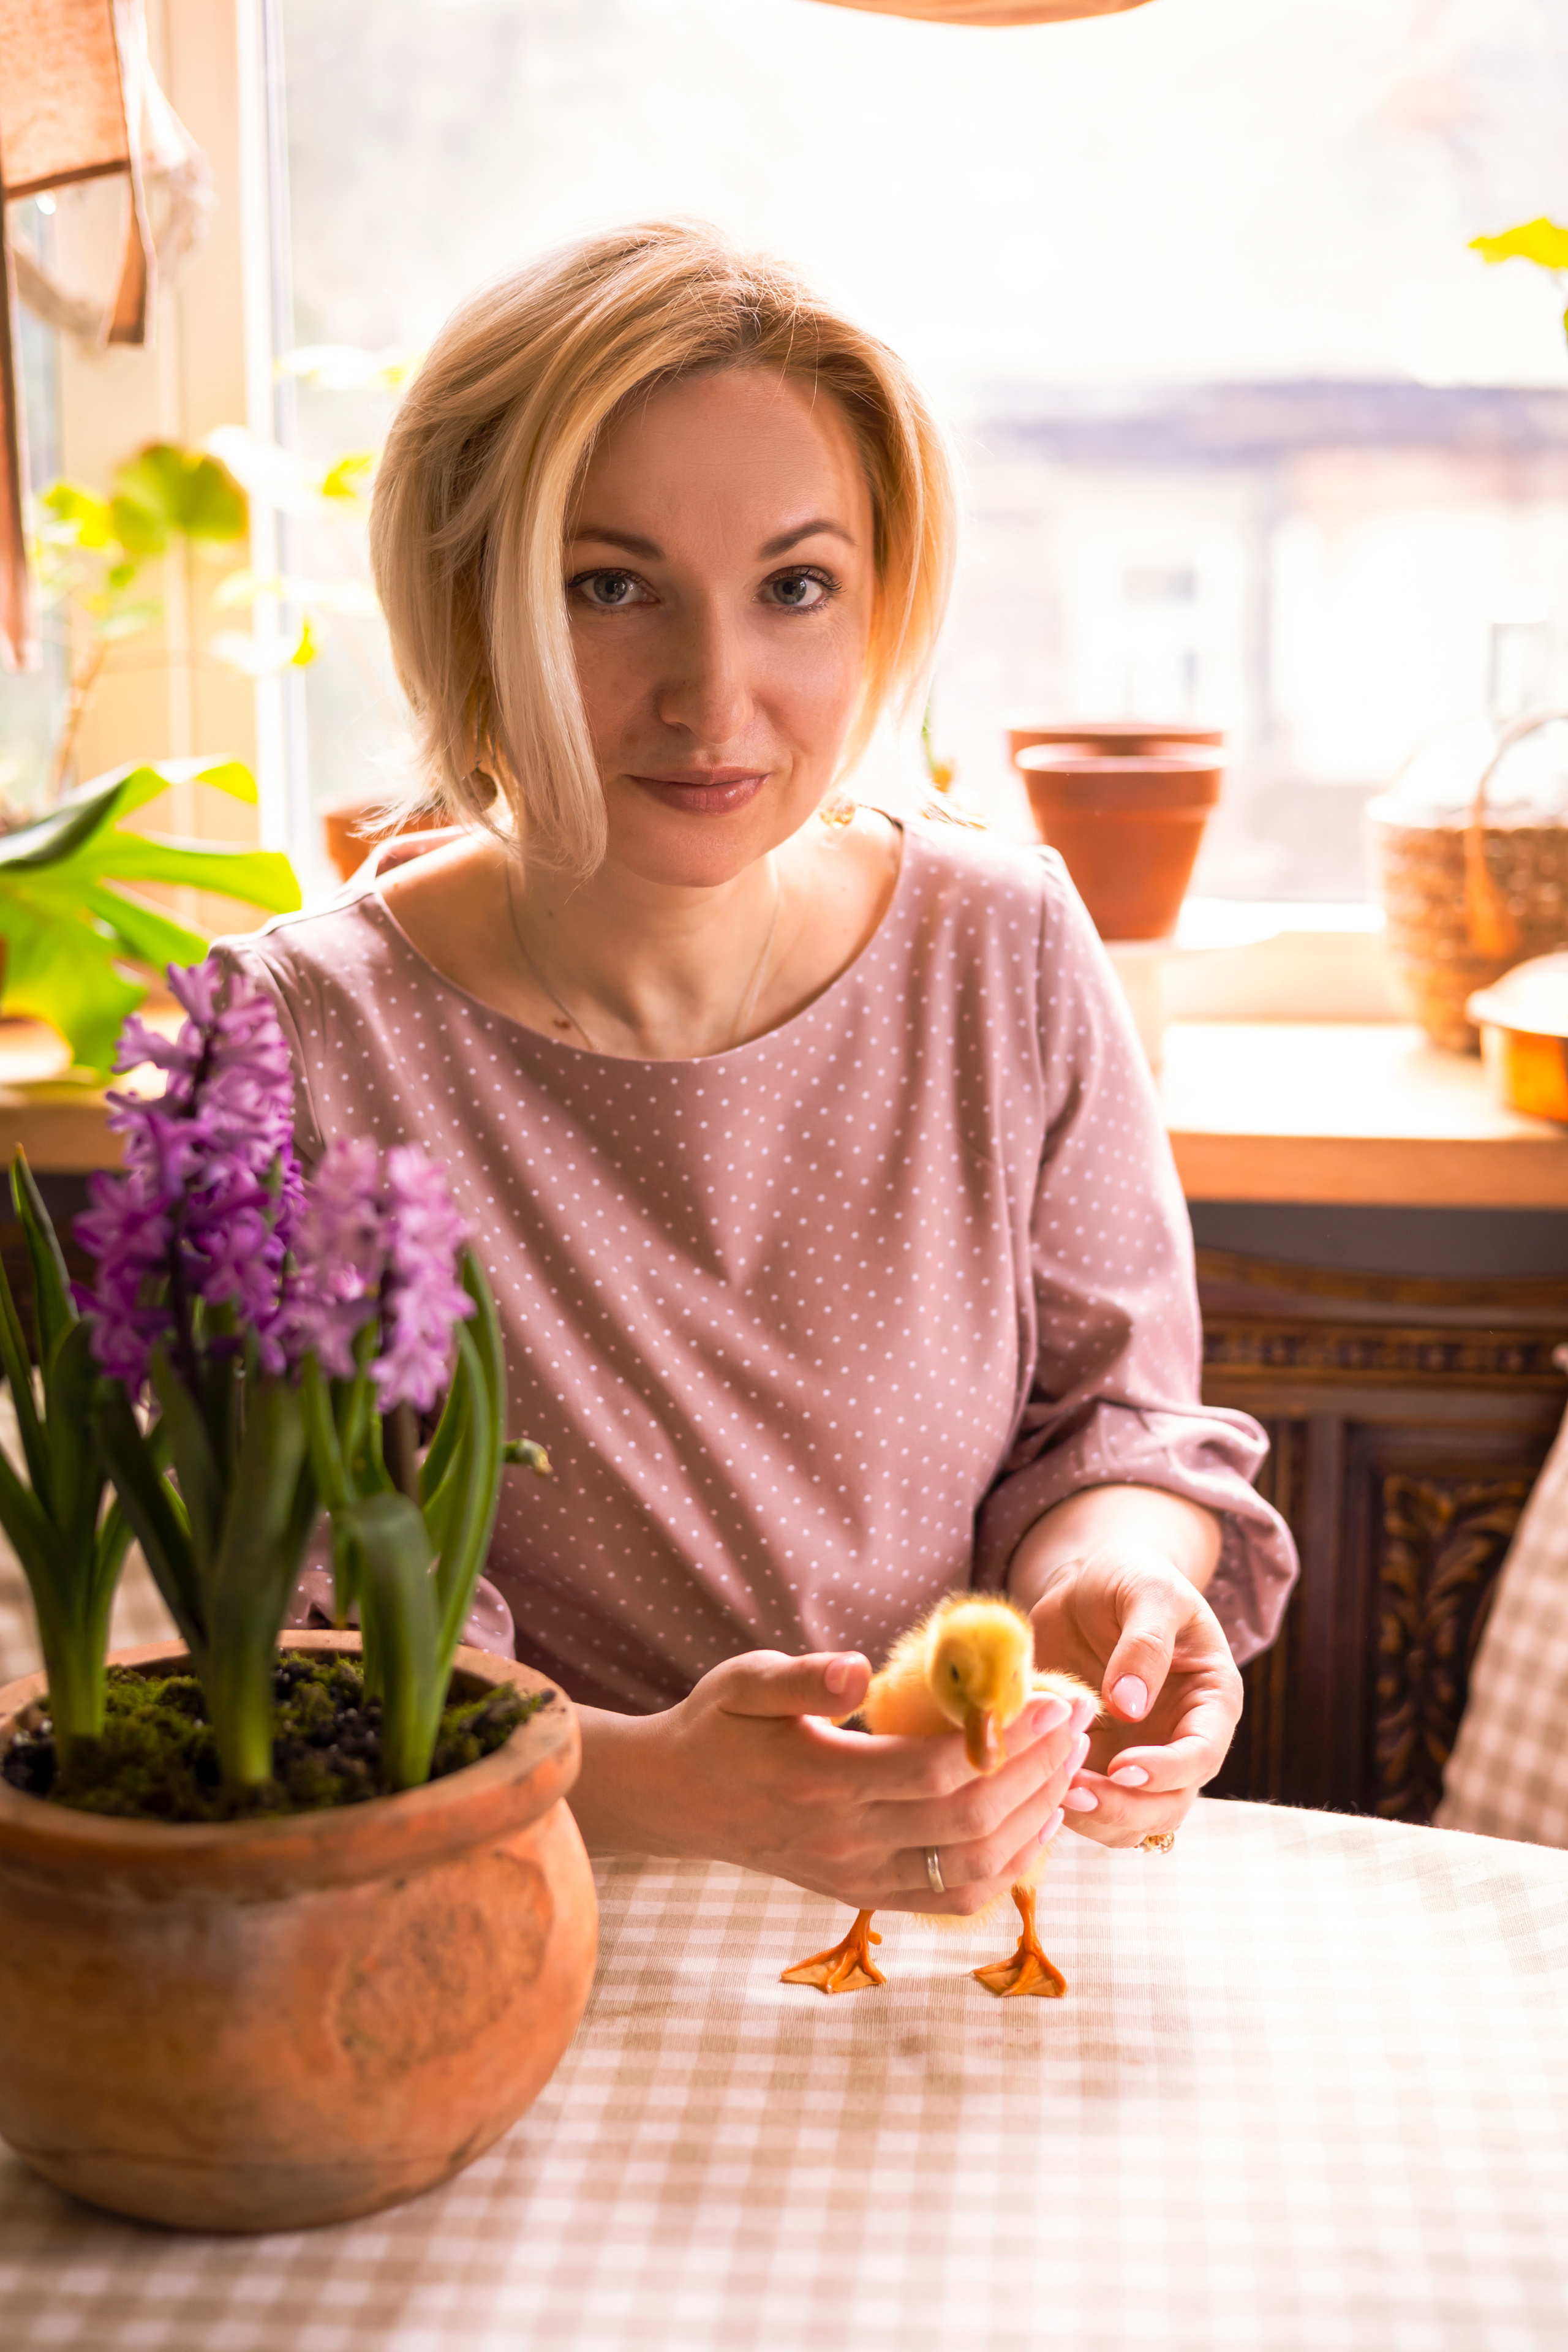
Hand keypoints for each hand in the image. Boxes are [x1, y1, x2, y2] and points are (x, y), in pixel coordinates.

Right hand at [569, 1648, 1095, 1915]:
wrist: (675, 1800)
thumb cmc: (717, 1726)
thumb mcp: (744, 1681)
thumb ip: (800, 1676)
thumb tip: (860, 1673)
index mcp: (821, 1781)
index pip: (938, 1770)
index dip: (1006, 1739)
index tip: (1053, 1699)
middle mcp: (844, 1841)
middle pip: (969, 1819)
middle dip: (1038, 1772)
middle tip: (1079, 1725)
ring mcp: (856, 1877)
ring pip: (971, 1869)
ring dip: (1034, 1821)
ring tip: (1070, 1769)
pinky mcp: (863, 1894)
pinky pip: (952, 1899)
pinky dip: (1007, 1870)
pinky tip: (1039, 1827)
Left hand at [1026, 1540, 1242, 1848]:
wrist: (1091, 1584)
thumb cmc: (1131, 1578)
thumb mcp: (1147, 1592)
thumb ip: (1145, 1644)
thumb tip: (1131, 1705)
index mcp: (1211, 1701)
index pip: (1202, 1755)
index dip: (1167, 1771)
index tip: (1124, 1768)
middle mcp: (1181, 1741)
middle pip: (1169, 1805)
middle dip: (1125, 1807)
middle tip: (1074, 1791)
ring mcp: (1141, 1759)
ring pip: (1130, 1821)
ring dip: (1093, 1816)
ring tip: (1051, 1789)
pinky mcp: (1101, 1765)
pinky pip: (1091, 1807)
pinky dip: (1066, 1808)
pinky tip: (1035, 1784)